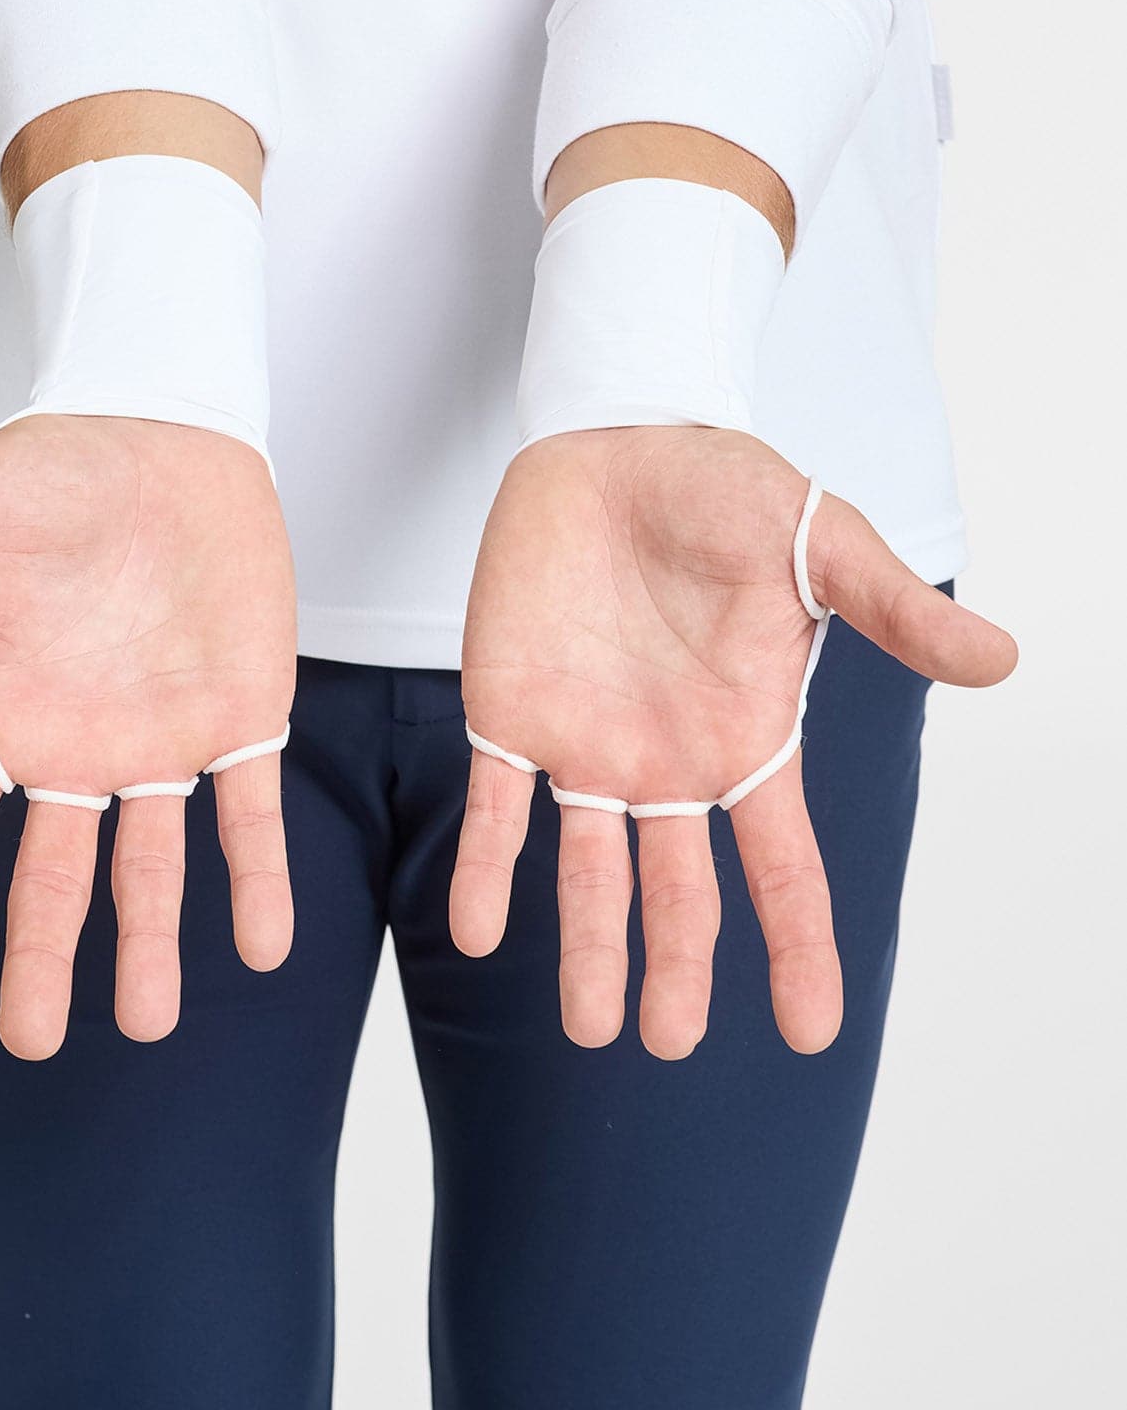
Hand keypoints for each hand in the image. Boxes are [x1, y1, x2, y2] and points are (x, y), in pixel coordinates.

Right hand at [0, 415, 296, 1057]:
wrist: (163, 430)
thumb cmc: (45, 470)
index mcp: (0, 715)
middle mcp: (76, 746)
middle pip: (52, 880)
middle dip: (41, 961)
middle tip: (31, 1046)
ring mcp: (159, 738)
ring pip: (152, 868)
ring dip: (149, 945)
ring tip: (147, 1027)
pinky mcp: (241, 715)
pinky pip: (251, 815)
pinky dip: (258, 880)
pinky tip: (265, 947)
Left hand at [450, 426, 1015, 1056]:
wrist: (614, 440)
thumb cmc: (723, 489)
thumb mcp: (820, 547)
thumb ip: (895, 610)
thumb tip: (1003, 658)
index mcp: (745, 741)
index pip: (781, 867)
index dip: (799, 949)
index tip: (812, 1034)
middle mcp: (667, 764)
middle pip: (678, 893)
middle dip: (675, 970)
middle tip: (667, 1043)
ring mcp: (586, 745)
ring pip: (587, 872)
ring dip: (586, 948)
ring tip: (591, 1029)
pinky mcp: (510, 712)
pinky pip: (492, 807)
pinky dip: (485, 867)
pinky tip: (479, 929)